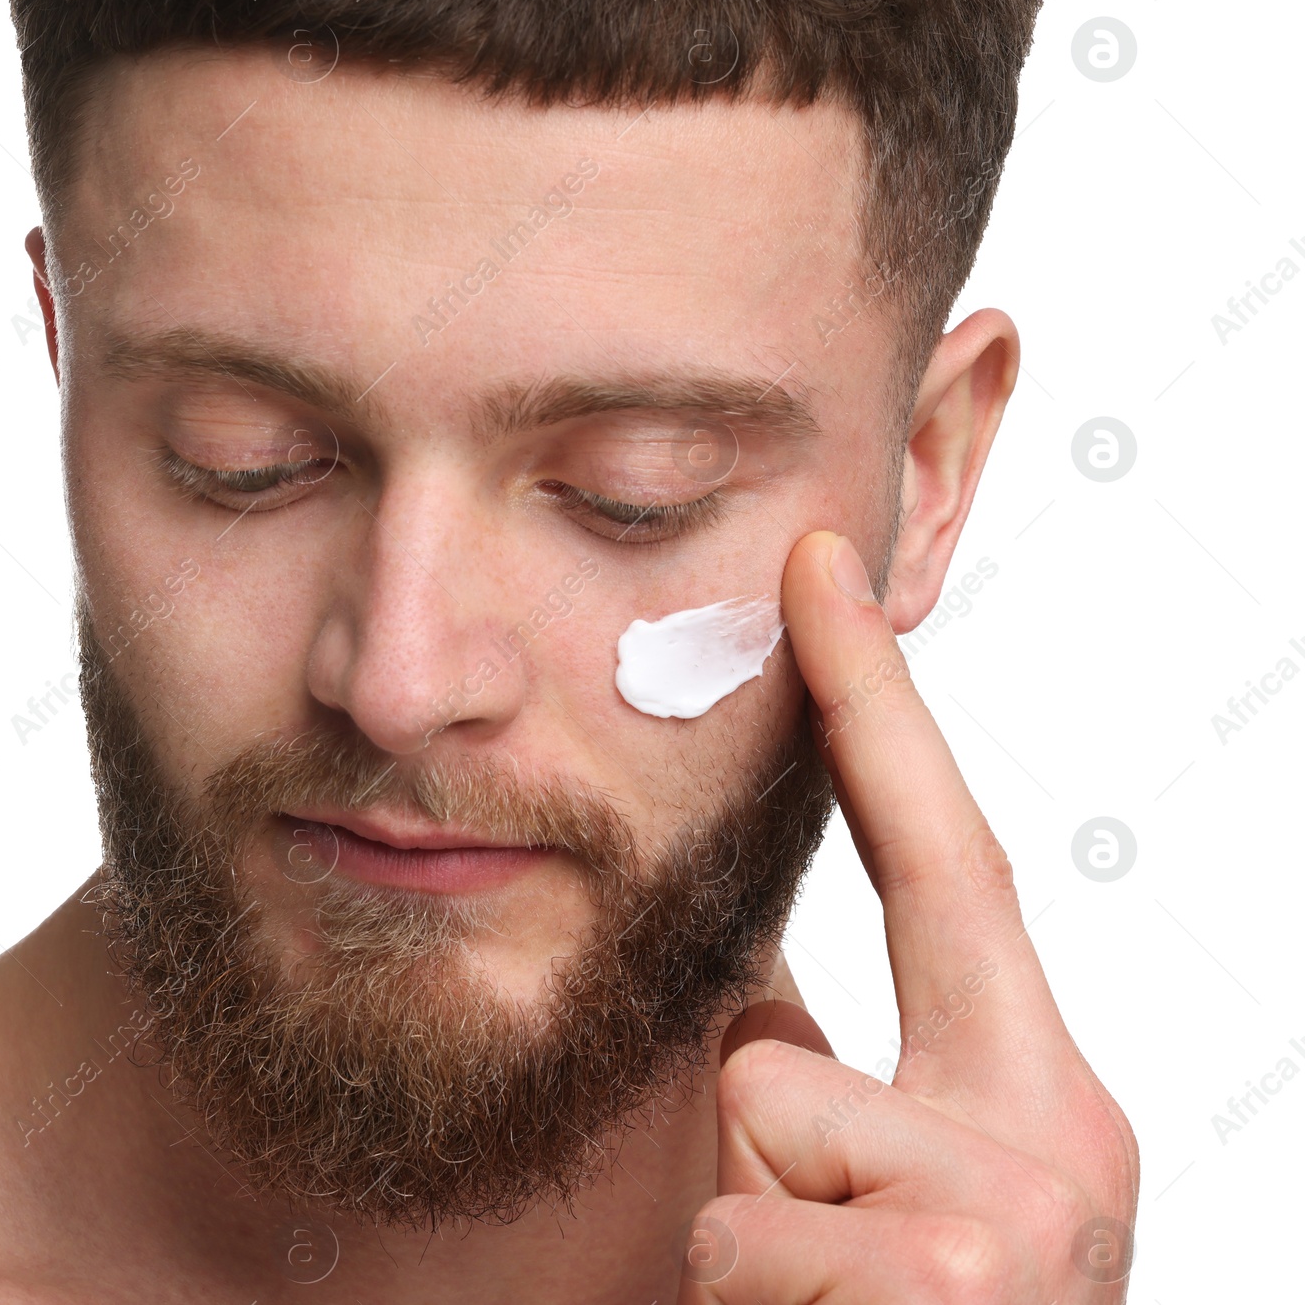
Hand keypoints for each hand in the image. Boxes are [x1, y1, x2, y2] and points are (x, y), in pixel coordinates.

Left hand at [678, 531, 1138, 1303]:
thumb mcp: (898, 1207)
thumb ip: (839, 1087)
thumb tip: (760, 997)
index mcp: (1041, 1104)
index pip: (947, 856)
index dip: (876, 704)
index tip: (816, 568)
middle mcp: (1054, 1148)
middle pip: (790, 1034)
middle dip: (769, 1116)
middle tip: (842, 1246)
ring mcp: (1005, 1229)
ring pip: (759, 1131)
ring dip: (757, 1240)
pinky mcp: (939, 1291)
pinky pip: (746, 1240)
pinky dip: (754, 1301)